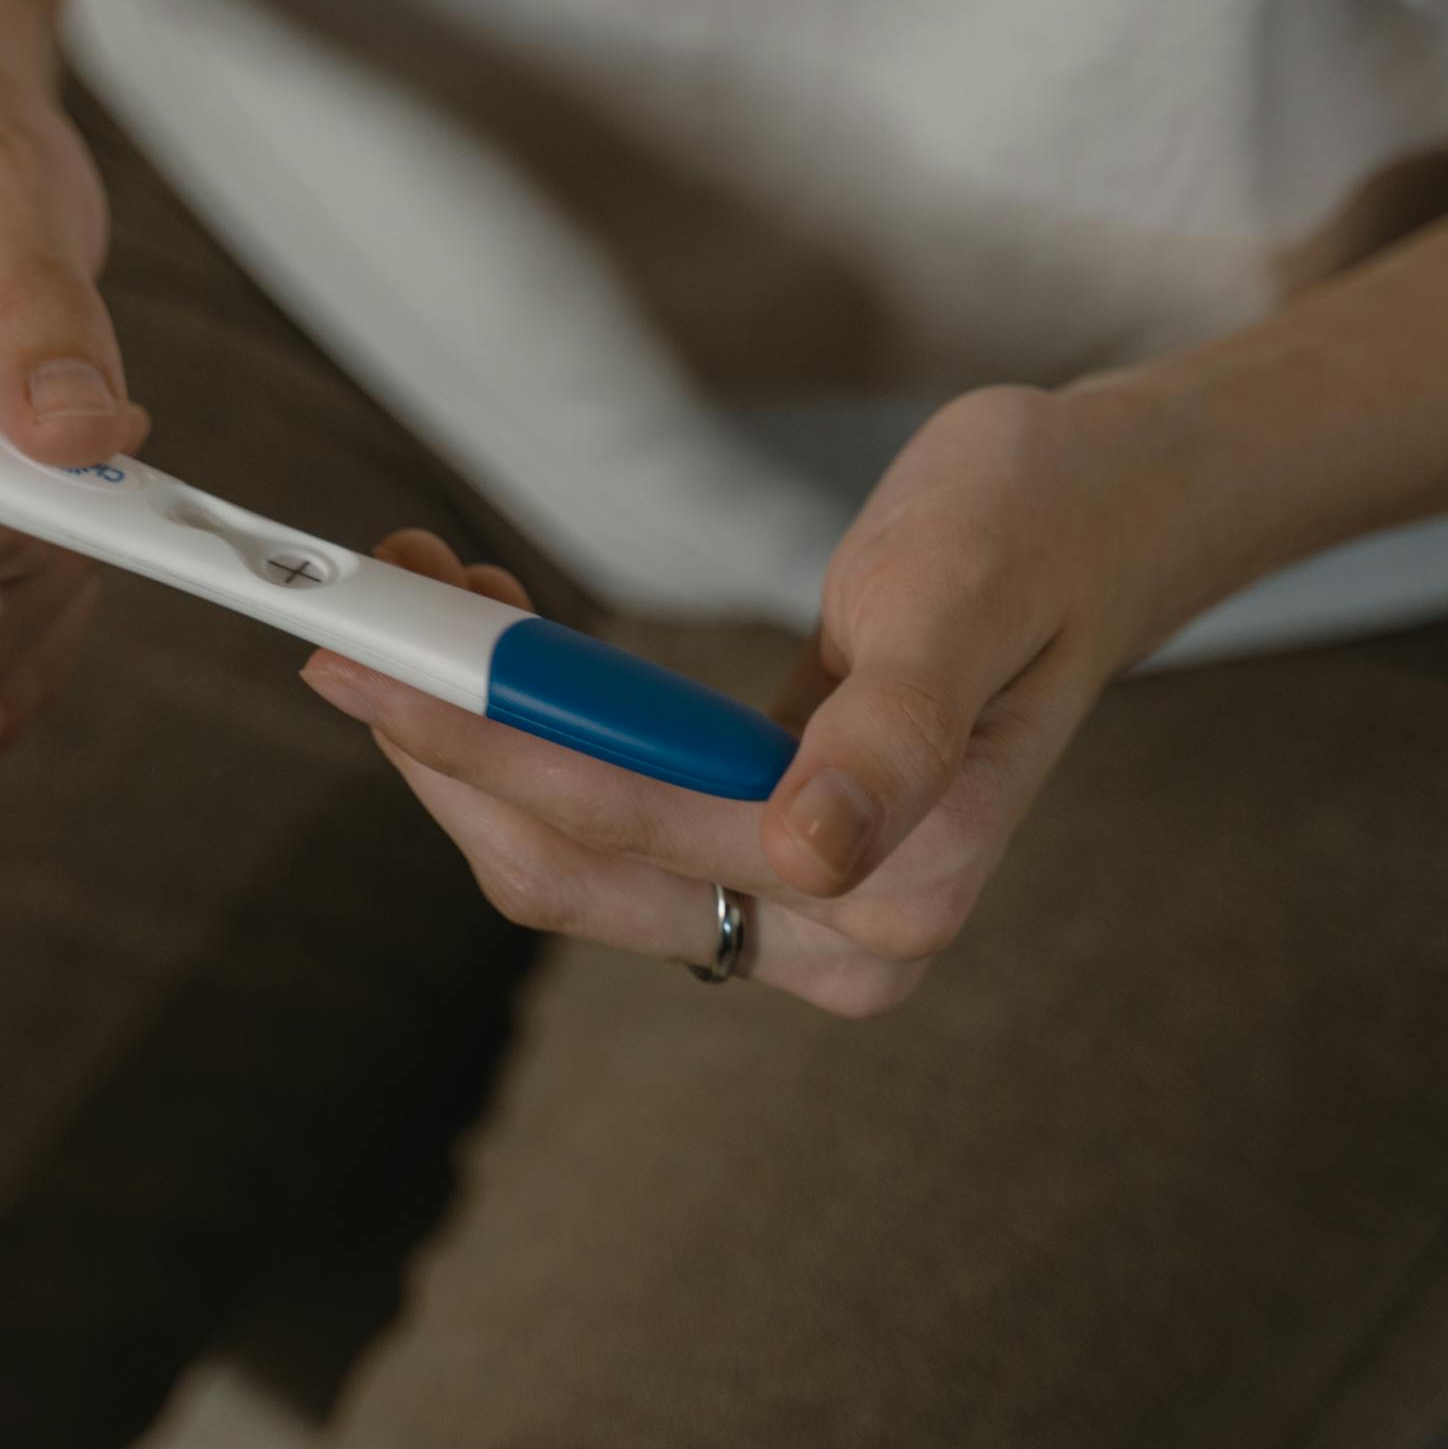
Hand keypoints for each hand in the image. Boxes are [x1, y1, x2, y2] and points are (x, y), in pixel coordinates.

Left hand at [299, 384, 1183, 1015]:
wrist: (1090, 516)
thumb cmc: (1035, 532)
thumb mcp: (962, 599)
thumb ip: (895, 730)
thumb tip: (818, 852)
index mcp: (897, 886)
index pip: (635, 826)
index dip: (490, 742)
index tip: (380, 657)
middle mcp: (844, 931)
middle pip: (572, 865)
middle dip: (449, 741)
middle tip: (357, 612)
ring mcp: (796, 908)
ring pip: (566, 850)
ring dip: (470, 735)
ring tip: (417, 598)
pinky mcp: (754, 860)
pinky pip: (600, 820)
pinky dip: (525, 735)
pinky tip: (491, 642)